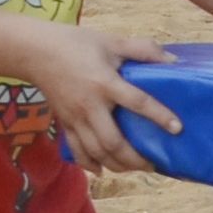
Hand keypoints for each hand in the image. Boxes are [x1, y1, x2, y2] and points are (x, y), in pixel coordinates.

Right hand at [17, 20, 180, 173]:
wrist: (35, 52)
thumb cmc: (76, 44)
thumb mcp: (111, 41)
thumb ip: (142, 50)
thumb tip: (172, 61)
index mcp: (105, 83)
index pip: (137, 102)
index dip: (159, 116)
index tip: (177, 129)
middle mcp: (90, 106)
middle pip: (113, 141)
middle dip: (134, 158)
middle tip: (153, 164)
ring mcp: (75, 118)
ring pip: (96, 151)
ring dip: (117, 165)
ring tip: (134, 168)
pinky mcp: (64, 124)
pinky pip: (76, 150)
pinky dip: (89, 164)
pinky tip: (101, 171)